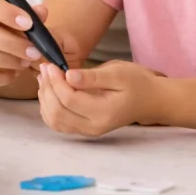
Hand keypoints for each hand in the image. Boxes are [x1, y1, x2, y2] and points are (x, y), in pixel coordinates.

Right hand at [0, 0, 48, 92]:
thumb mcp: (0, 18)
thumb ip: (22, 14)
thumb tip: (41, 12)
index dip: (7, 12)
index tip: (28, 23)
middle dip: (13, 42)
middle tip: (34, 51)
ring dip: (8, 60)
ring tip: (25, 63)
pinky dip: (0, 77)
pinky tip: (12, 74)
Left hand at [37, 60, 158, 136]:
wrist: (150, 100)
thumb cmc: (137, 82)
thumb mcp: (118, 73)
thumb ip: (92, 77)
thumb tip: (68, 76)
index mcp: (104, 113)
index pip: (70, 100)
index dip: (56, 82)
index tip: (51, 64)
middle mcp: (93, 127)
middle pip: (58, 112)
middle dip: (47, 88)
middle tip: (45, 68)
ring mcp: (88, 131)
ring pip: (54, 120)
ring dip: (45, 98)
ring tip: (45, 77)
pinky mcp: (83, 129)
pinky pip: (58, 123)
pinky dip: (48, 108)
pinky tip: (49, 91)